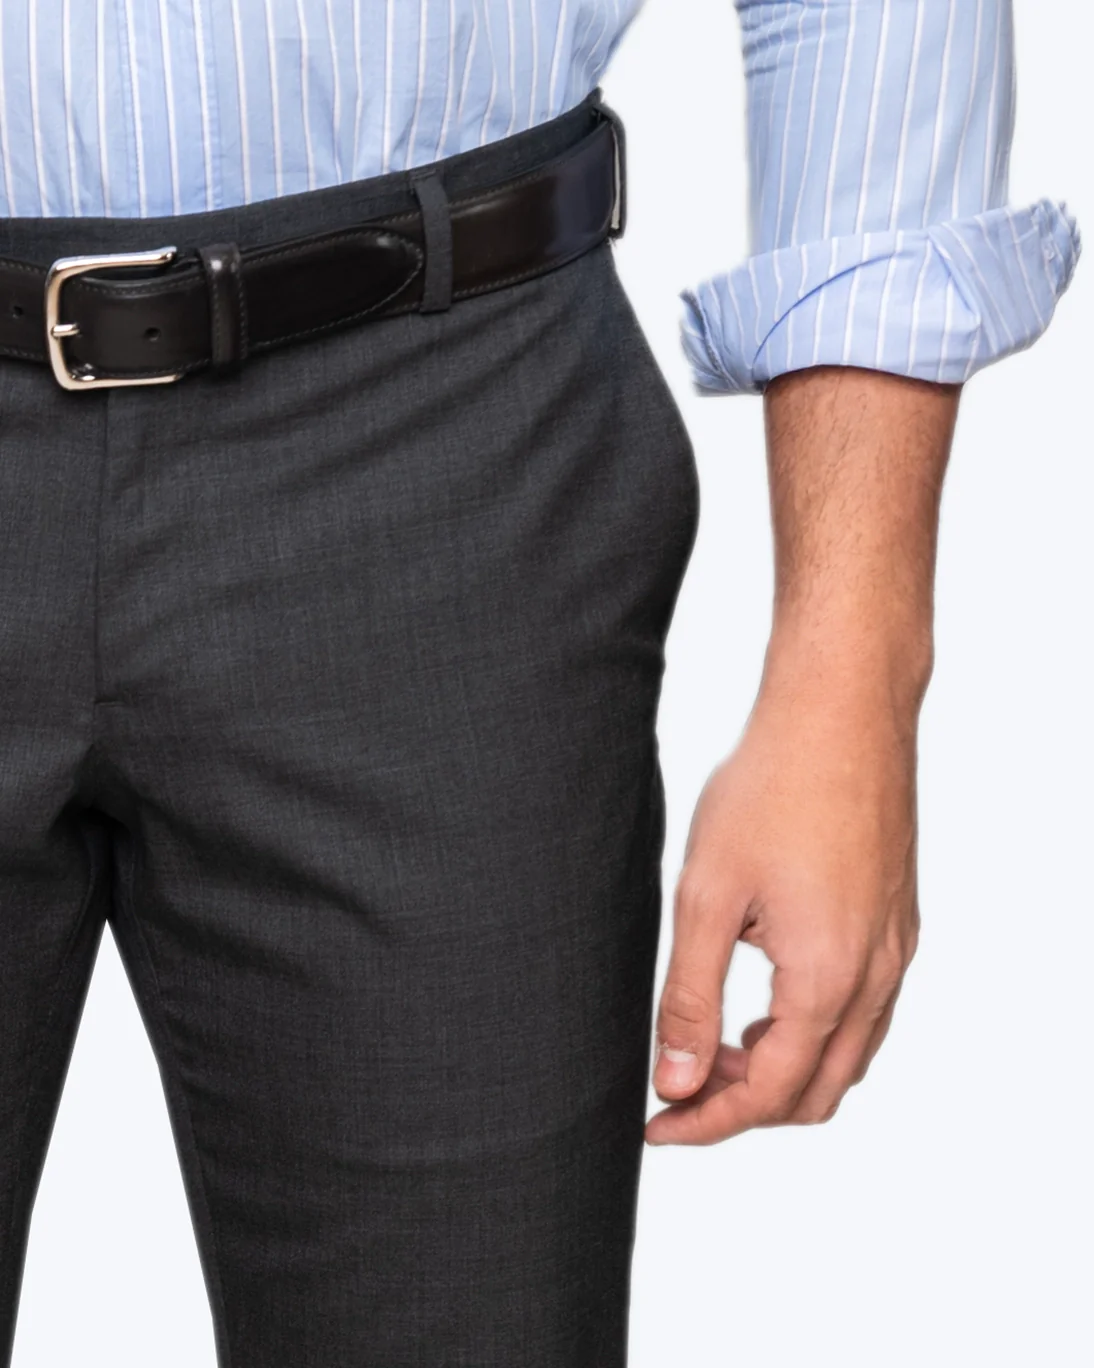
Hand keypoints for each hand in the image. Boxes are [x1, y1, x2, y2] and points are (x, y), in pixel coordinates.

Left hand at [646, 655, 921, 1144]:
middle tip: (681, 1086)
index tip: (655, 1125)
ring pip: (848, 1056)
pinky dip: (816, 1032)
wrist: (841, 711)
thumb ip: (691, 997)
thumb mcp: (707, 896)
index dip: (706, 1122)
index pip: (770, 1094)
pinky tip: (766, 997)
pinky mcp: (898, 922)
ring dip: (784, 1070)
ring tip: (717, 1043)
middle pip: (818, 1093)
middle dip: (747, 1107)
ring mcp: (896, 949)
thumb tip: (678, 1081)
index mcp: (826, 980)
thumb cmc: (768, 788)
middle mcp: (876, 977)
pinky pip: (866, 1011)